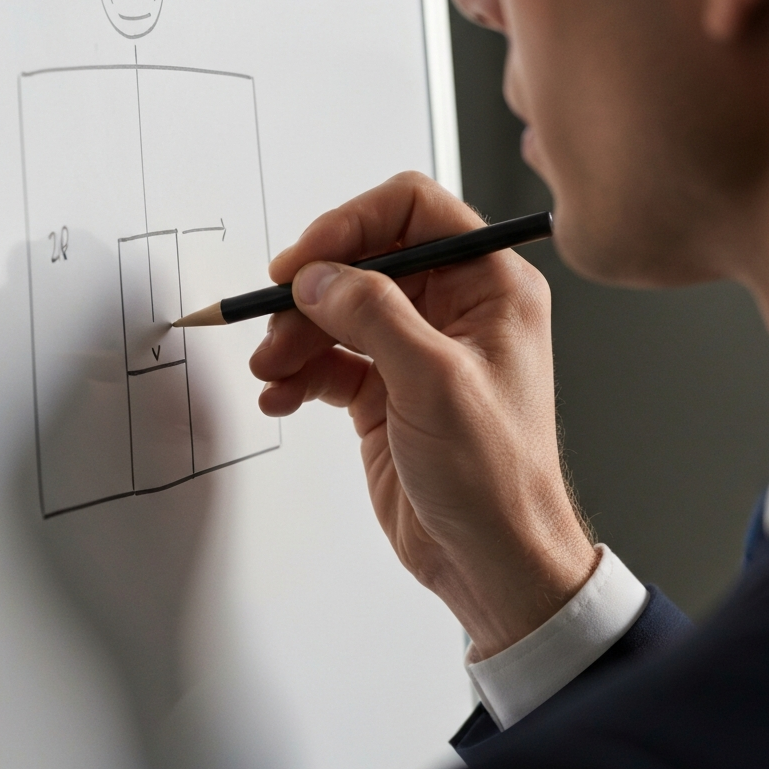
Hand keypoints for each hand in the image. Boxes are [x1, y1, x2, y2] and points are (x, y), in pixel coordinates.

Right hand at [249, 172, 596, 658]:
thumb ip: (375, 316)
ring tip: (271, 368)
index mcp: (490, 287)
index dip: (353, 224)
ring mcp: (418, 351)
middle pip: (365, 262)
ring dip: (296, 334)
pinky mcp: (387, 392)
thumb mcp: (436, 383)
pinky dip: (299, 371)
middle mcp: (455, 309)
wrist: (491, 557)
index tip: (306, 259)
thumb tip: (319, 275)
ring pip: (340, 312)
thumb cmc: (497, 477)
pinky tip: (281, 394)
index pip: (415, 211)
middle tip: (276, 318)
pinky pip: (331, 361)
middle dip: (314, 290)